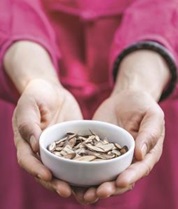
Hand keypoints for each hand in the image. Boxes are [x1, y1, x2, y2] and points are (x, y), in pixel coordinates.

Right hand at [13, 78, 82, 197]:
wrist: (52, 91)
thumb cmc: (37, 95)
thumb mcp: (30, 104)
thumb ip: (28, 123)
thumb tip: (35, 145)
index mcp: (26, 142)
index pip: (28, 160)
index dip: (36, 170)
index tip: (48, 176)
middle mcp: (41, 151)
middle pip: (46, 172)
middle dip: (56, 183)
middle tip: (68, 191)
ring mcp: (58, 150)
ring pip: (63, 171)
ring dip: (73, 183)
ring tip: (86, 193)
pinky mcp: (72, 146)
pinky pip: (78, 159)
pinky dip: (85, 170)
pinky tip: (97, 177)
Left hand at [73, 90, 164, 203]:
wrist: (125, 98)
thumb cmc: (142, 105)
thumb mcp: (152, 115)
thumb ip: (150, 133)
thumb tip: (140, 154)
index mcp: (145, 154)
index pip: (139, 169)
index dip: (131, 177)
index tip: (120, 181)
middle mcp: (128, 159)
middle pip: (120, 179)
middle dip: (110, 188)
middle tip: (98, 192)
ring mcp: (111, 155)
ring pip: (103, 175)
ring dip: (94, 186)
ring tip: (83, 194)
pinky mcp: (96, 149)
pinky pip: (90, 161)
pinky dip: (82, 171)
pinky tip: (72, 177)